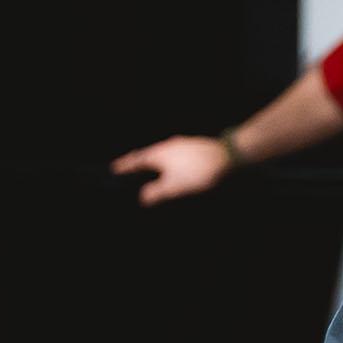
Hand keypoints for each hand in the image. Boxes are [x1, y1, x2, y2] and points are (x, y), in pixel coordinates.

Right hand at [110, 137, 230, 205]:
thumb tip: (143, 197)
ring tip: (150, 172)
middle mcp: (167, 145)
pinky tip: (175, 170)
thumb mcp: (174, 187)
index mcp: (158, 154)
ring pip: (162, 154)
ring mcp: (182, 144)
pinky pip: (174, 155)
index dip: (124, 166)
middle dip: (138, 163)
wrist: (229, 157)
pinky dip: (168, 163)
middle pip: (147, 155)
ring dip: (154, 163)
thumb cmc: (199, 172)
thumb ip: (155, 193)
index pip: (135, 160)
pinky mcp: (194, 147)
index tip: (114, 169)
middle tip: (129, 169)